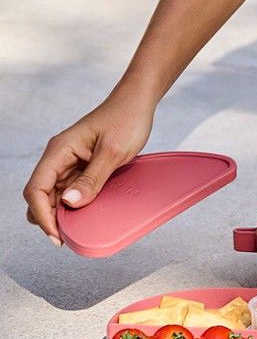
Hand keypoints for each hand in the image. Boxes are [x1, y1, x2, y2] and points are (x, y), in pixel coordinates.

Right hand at [24, 91, 154, 245]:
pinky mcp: (82, 166)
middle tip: (69, 236)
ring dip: (63, 213)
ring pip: (55, 196)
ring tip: (78, 229)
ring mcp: (69, 162)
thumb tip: (68, 204)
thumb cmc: (127, 119)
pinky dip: (75, 204)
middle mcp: (59, 158)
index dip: (42, 215)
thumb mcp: (113, 151)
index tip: (58, 234)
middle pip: (41, 196)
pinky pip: (71, 190)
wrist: (138, 102)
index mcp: (59, 151)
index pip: (36, 189)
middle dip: (50, 218)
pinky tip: (87, 214)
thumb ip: (91, 178)